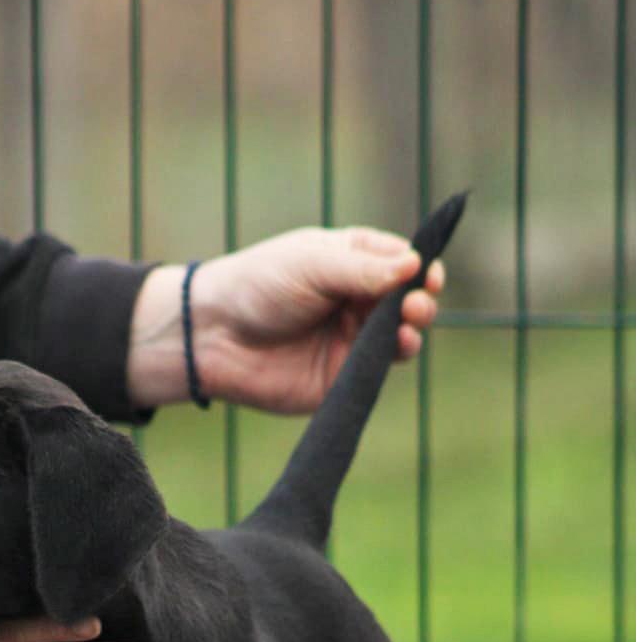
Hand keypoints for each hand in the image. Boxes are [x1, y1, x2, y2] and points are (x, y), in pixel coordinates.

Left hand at [127, 226, 444, 414]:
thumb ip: (363, 269)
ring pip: (400, 337)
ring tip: (410, 322)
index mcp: (352, 262)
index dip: (420, 267)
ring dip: (413, 330)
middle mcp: (357, 302)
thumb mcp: (313, 264)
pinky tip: (398, 347)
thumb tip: (415, 264)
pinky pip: (376, 372)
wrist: (213, 334)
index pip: (402, 262)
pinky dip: (391, 360)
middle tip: (416, 303)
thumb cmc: (258, 285)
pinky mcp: (341, 379)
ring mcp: (351, 341)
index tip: (427, 273)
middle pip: (407, 301)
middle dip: (420, 300)